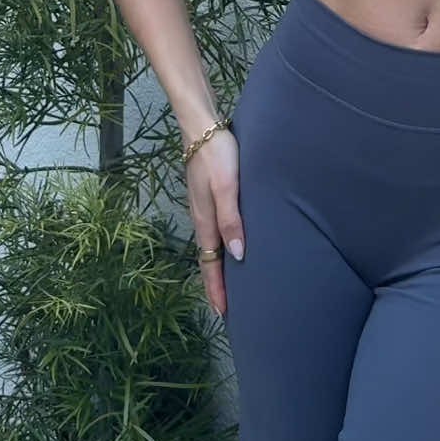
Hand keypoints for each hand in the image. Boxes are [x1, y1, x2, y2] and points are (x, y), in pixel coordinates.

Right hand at [184, 127, 244, 317]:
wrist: (201, 126)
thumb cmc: (217, 155)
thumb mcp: (227, 187)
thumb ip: (232, 219)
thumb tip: (238, 255)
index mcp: (205, 221)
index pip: (210, 264)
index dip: (217, 289)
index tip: (223, 314)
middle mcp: (203, 218)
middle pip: (209, 259)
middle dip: (217, 284)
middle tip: (229, 308)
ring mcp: (204, 206)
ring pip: (212, 245)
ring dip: (220, 265)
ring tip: (233, 282)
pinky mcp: (209, 194)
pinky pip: (215, 229)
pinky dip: (222, 245)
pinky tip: (233, 243)